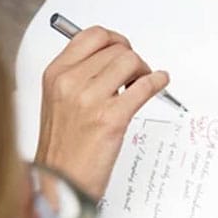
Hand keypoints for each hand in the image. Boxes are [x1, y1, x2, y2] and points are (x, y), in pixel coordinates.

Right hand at [35, 26, 168, 198]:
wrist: (61, 181)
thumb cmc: (64, 148)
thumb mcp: (59, 103)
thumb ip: (79, 79)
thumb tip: (110, 64)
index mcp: (56, 74)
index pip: (91, 36)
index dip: (115, 40)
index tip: (125, 49)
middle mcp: (71, 82)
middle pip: (116, 49)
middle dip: (134, 59)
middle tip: (138, 75)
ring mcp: (91, 100)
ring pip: (131, 62)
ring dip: (145, 70)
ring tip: (144, 84)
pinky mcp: (112, 118)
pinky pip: (143, 87)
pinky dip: (158, 82)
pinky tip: (161, 83)